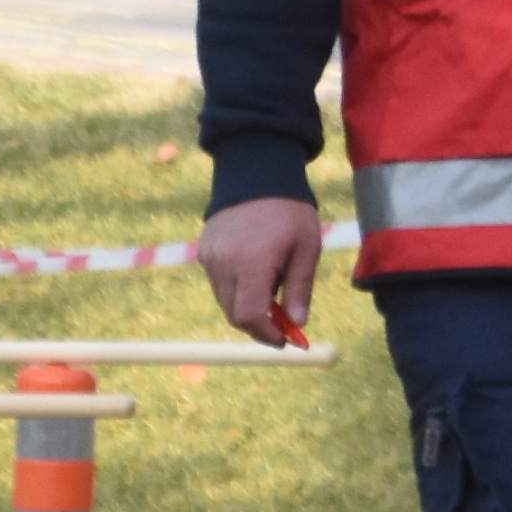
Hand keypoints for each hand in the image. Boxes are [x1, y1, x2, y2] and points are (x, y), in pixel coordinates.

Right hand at [199, 196, 323, 348]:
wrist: (256, 171)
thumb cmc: (289, 211)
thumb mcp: (306, 248)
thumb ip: (300, 289)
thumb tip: (298, 324)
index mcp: (252, 264)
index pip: (249, 316)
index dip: (265, 334)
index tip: (284, 340)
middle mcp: (224, 264)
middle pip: (233, 314)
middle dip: (257, 326)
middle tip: (280, 326)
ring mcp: (210, 258)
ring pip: (224, 300)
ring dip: (246, 306)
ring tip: (271, 290)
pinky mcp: (204, 251)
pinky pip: (218, 282)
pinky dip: (236, 288)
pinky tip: (254, 272)